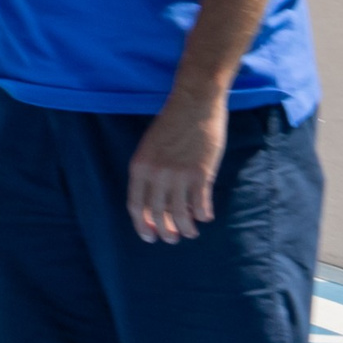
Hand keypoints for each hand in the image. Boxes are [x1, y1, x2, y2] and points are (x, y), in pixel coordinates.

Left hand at [127, 92, 225, 243]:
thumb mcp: (151, 146)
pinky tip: (206, 217)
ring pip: (180, 214)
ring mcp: (178, 175)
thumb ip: (150, 171)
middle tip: (173, 238)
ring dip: (186, 229)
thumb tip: (158, 198)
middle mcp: (156, 174)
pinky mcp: (200, 174)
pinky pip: (201, 204)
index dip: (142, 225)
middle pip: (157, 214)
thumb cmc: (174, 122)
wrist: (195, 103)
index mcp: (140, 167)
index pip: (136, 206)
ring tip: (191, 233)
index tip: (150, 237)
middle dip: (165, 231)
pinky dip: (203, 214)